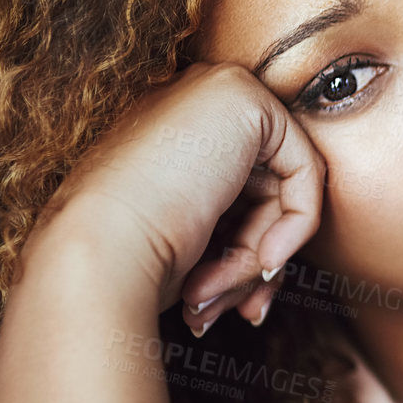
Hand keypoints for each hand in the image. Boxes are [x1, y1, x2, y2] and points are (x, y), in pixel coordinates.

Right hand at [32, 61, 326, 331]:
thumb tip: (274, 261)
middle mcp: (189, 103)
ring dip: (256, 259)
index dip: (240, 254)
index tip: (226, 304)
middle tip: (234, 311)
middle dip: (251, 263)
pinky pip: (305, 172)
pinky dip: (296, 226)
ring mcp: (214, 91)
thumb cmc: (124, 260)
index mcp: (165, 135)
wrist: (97, 251)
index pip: (234, 197)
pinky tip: (266, 260)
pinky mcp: (245, 98)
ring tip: (217, 297)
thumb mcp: (187, 243)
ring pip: (279, 192)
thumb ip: (233, 232)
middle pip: (260, 195)